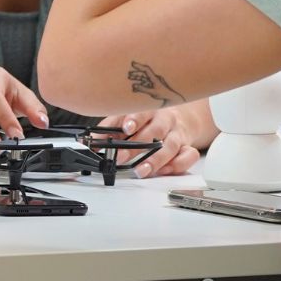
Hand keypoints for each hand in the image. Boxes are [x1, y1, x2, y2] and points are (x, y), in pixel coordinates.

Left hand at [97, 100, 218, 177]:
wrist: (180, 116)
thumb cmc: (149, 118)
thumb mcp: (129, 116)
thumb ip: (111, 127)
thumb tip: (92, 140)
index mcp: (150, 108)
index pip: (143, 111)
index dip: (135, 119)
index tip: (126, 128)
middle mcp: (166, 120)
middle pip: (155, 131)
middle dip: (137, 146)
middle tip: (121, 157)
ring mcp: (178, 134)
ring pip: (171, 146)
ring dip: (155, 160)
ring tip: (140, 171)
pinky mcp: (188, 147)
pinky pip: (188, 156)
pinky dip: (176, 165)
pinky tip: (163, 171)